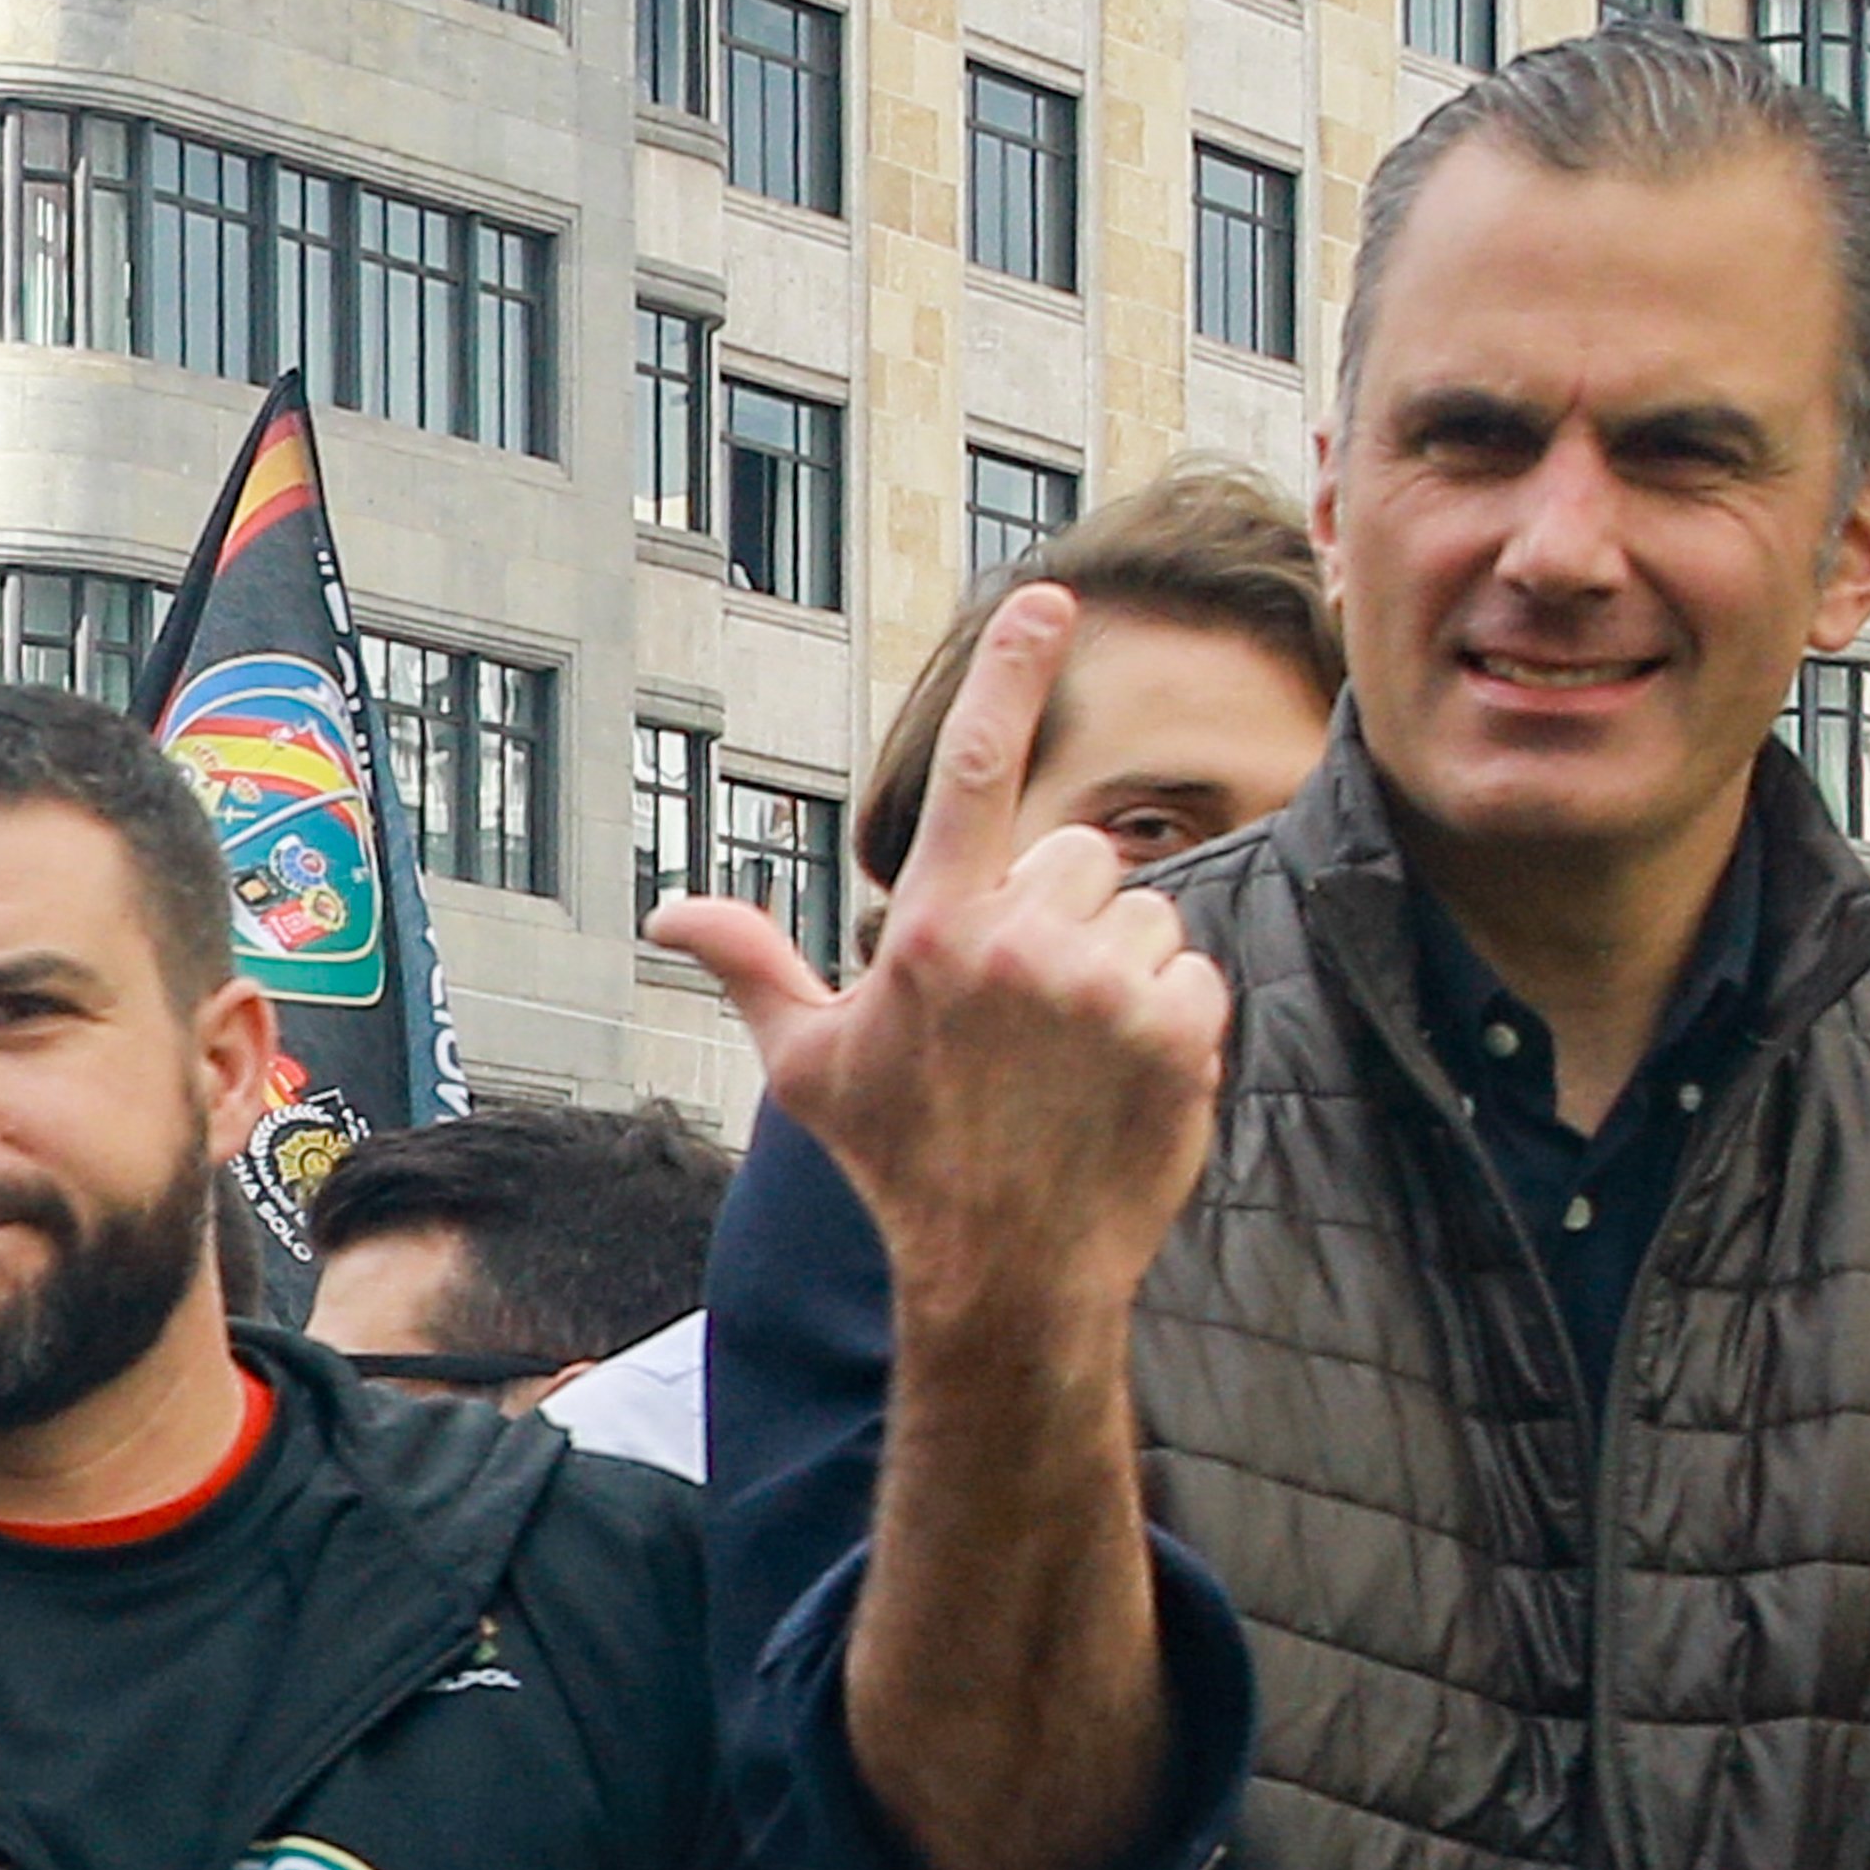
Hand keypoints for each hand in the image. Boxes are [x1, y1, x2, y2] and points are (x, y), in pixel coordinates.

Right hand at [649, 583, 1232, 1303]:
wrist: (1008, 1272)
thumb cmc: (903, 1164)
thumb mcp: (811, 1067)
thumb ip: (753, 967)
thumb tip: (671, 911)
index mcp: (932, 931)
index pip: (977, 768)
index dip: (1010, 671)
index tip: (1049, 597)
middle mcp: (1021, 944)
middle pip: (1077, 858)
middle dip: (1061, 917)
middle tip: (1026, 1016)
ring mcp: (1106, 988)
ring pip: (1145, 913)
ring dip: (1121, 967)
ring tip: (1074, 1054)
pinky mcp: (1181, 1030)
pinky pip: (1198, 971)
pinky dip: (1176, 1016)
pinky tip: (1127, 1077)